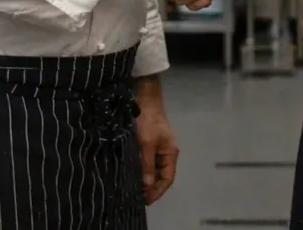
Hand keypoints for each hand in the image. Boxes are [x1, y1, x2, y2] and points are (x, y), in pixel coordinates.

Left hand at [134, 81, 177, 204]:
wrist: (144, 100)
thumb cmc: (147, 122)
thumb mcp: (146, 144)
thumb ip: (147, 165)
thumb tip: (147, 186)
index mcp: (170, 154)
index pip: (167, 179)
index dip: (157, 191)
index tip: (145, 200)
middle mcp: (166, 154)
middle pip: (161, 176)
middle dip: (150, 188)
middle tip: (136, 198)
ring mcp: (158, 149)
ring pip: (153, 170)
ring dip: (145, 180)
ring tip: (133, 190)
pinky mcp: (149, 145)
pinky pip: (147, 163)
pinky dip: (141, 171)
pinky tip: (132, 175)